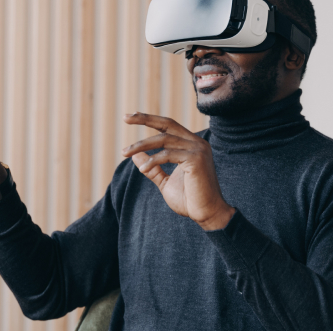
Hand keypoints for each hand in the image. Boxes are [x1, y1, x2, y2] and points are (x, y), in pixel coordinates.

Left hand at [121, 112, 234, 229]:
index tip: (129, 117)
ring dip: (142, 145)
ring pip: (164, 139)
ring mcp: (198, 149)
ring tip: (125, 152)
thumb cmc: (189, 200)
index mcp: (192, 145)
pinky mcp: (196, 159)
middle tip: (125, 118)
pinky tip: (143, 169)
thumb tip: (134, 155)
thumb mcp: (165, 182)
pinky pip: (168, 154)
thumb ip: (152, 168)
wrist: (207, 215)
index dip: (149, 119)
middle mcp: (197, 143)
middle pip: (168, 124)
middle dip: (145, 119)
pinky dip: (153, 160)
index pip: (169, 126)